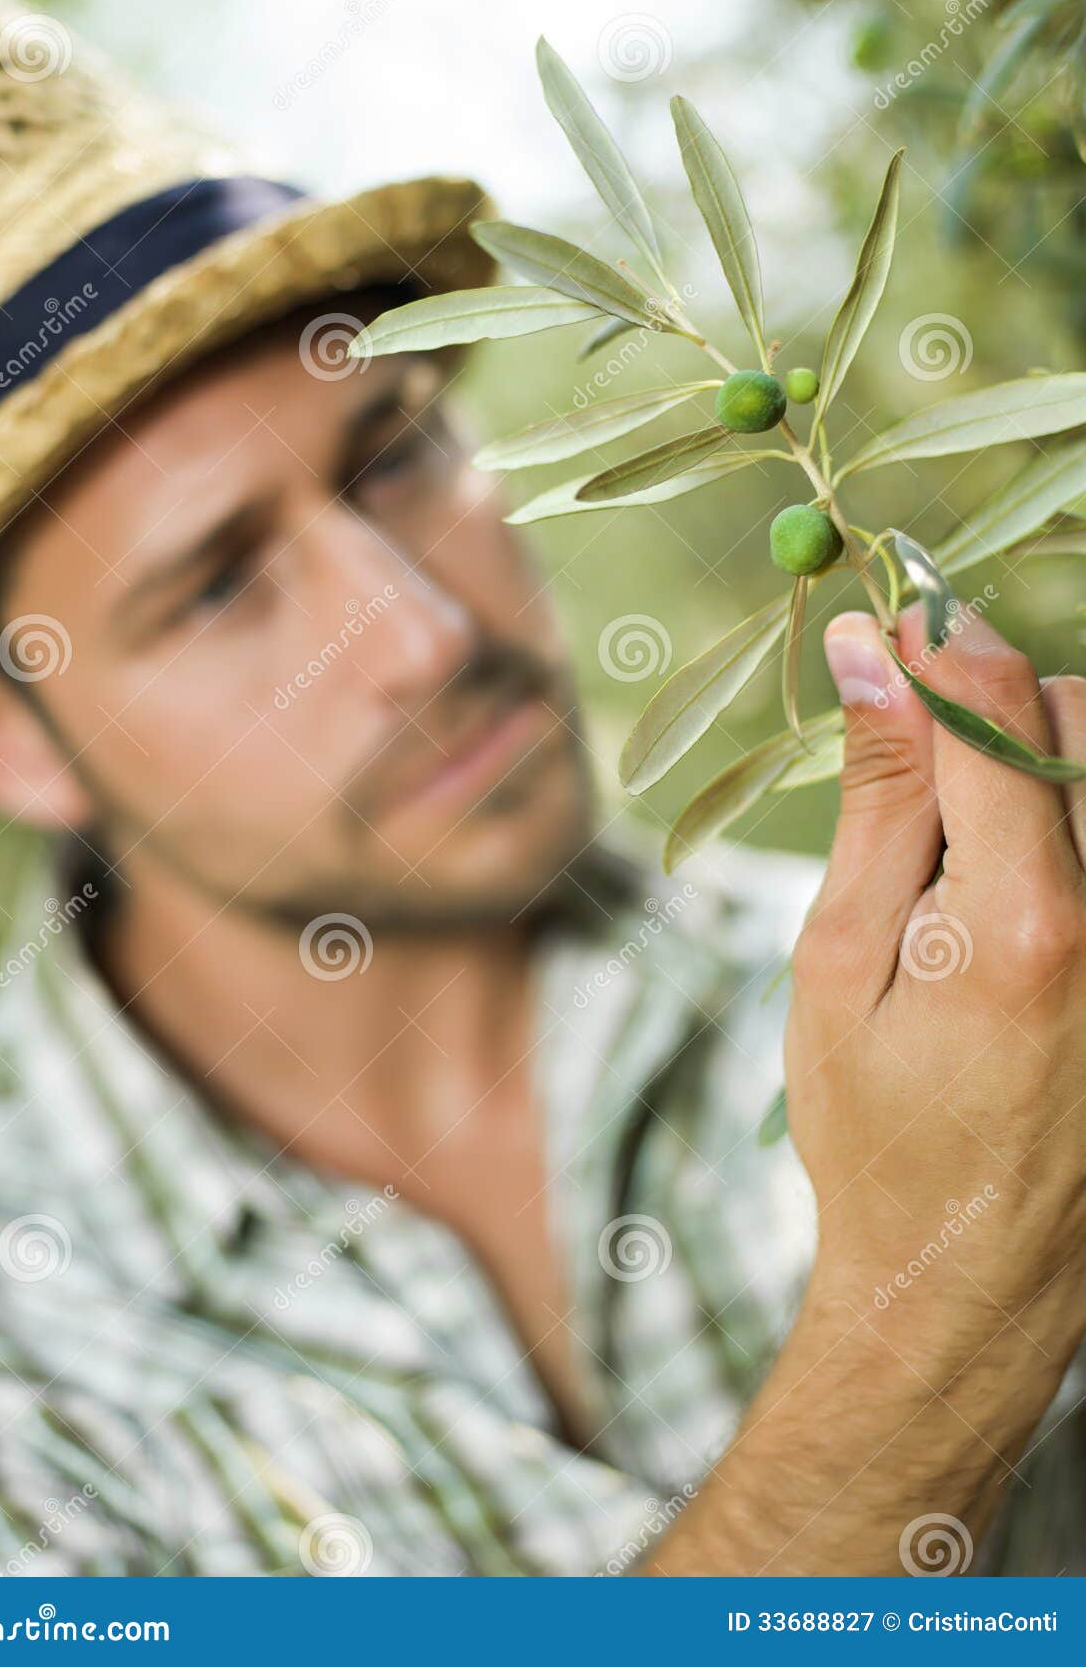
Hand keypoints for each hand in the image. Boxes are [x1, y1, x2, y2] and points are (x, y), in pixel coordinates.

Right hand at [644, 604, 1085, 1575]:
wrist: (964, 1278)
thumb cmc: (875, 1132)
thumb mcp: (838, 964)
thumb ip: (877, 802)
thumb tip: (872, 657)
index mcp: (1022, 926)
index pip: (998, 711)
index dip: (938, 641)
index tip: (888, 621)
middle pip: (1085, 718)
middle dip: (998, 704)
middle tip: (923, 763)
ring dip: (1050, 760)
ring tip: (975, 844)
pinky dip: (1076, 826)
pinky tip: (1027, 887)